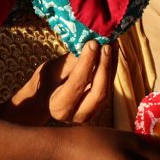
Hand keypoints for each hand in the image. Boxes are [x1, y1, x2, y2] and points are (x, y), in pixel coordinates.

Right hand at [0, 40, 116, 124]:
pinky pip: (109, 87)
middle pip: (98, 92)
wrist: (47, 100)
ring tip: (112, 43)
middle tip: (106, 44)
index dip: (86, 63)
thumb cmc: (47, 83)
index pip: (77, 85)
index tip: (92, 43)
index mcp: (60, 108)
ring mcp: (92, 113)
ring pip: (107, 90)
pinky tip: (112, 51)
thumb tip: (89, 44)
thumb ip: (71, 63)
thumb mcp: (53, 71)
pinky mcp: (100, 107)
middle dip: (104, 66)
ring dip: (111, 65)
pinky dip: (112, 68)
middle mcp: (78, 116)